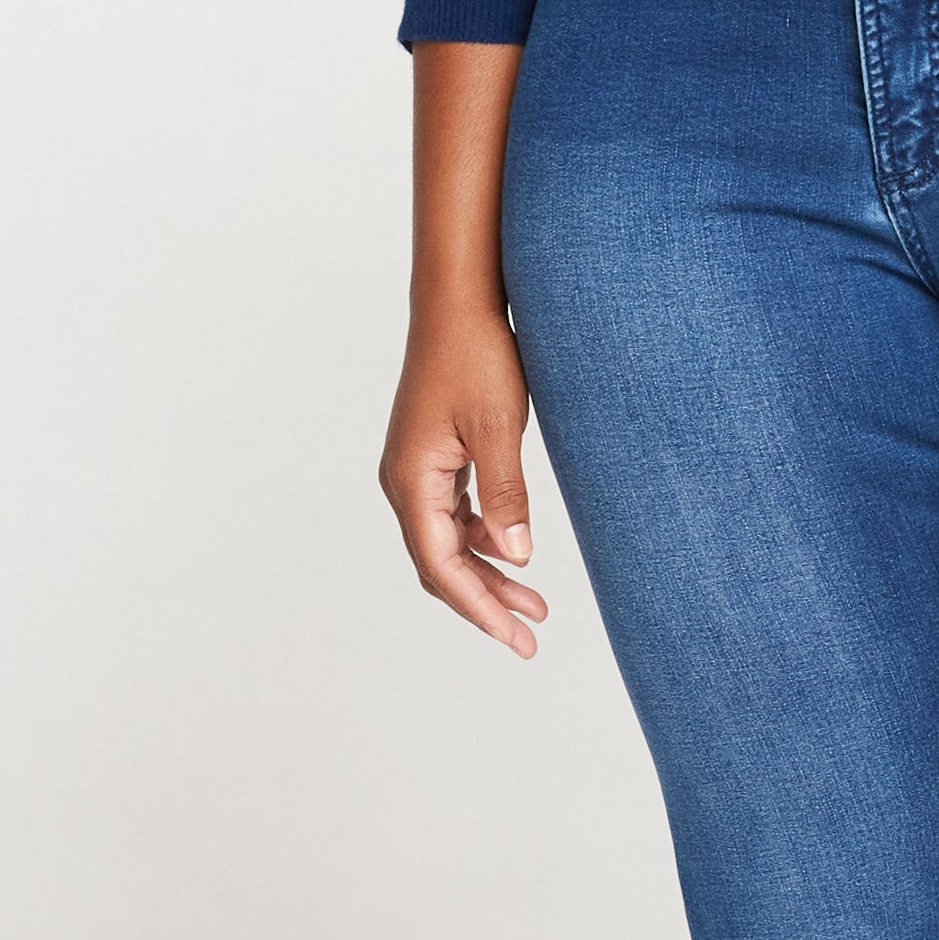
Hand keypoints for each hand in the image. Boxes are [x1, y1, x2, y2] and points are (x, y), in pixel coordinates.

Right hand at [380, 299, 548, 654]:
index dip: (479, 608)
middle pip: (441, 563)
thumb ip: (506, 493)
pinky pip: (452, 515)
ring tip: (534, 605)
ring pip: (448, 542)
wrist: (459, 301)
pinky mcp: (433, 455)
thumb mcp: (497, 426)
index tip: (516, 638)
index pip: (441, 565)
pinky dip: (482, 539)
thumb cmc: (477, 354)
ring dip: (488, 574)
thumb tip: (517, 557)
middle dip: (484, 604)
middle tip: (530, 638)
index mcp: (412, 480)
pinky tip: (513, 551)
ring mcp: (416, 468)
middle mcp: (405, 481)